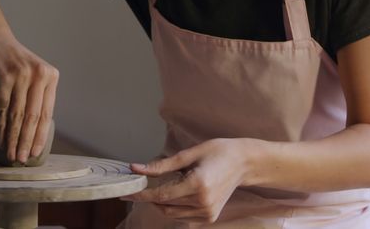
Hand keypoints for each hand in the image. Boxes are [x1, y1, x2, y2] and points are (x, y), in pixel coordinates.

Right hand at [0, 32, 58, 163]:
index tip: (36, 153)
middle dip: (27, 142)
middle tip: (22, 160)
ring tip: (11, 156)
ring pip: (18, 116)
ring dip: (14, 140)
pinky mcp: (4, 78)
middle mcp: (39, 75)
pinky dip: (1, 129)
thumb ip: (34, 96)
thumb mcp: (29, 74)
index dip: (40, 136)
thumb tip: (33, 130)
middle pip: (34, 117)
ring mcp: (22, 76)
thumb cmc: (9, 61)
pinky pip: (3, 110)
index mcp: (50, 76)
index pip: (47, 113)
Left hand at [121, 138, 257, 223]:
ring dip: (161, 202)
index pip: (160, 194)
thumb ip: (162, 165)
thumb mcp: (189, 154)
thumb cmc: (219, 152)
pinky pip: (182, 215)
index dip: (140, 195)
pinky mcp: (210, 217)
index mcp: (197, 184)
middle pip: (164, 205)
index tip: (125, 193)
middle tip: (141, 184)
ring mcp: (207, 212)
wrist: (244, 163)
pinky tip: (178, 192)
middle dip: (149, 197)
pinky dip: (173, 206)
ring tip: (166, 184)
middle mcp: (203, 202)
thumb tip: (136, 168)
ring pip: (171, 213)